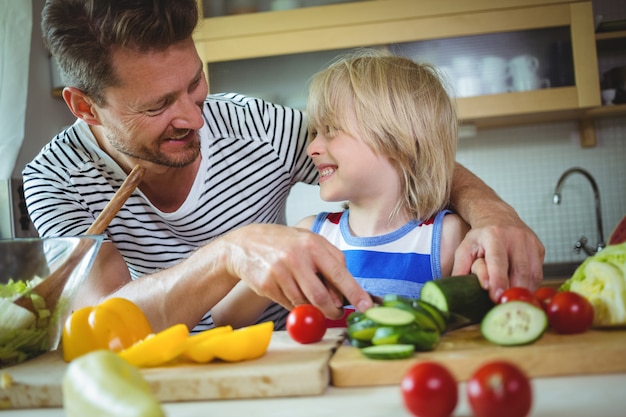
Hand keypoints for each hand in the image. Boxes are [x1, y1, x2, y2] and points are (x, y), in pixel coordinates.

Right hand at [221, 224, 372, 317]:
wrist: (245, 244)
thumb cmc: (284, 244)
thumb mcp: (309, 243)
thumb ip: (330, 263)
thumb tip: (346, 294)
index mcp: (313, 244)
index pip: (339, 273)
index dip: (354, 292)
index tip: (367, 306)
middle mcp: (297, 257)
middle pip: (321, 296)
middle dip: (333, 311)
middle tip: (337, 314)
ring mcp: (280, 271)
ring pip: (304, 303)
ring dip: (312, 308)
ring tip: (310, 299)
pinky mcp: (267, 284)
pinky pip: (288, 304)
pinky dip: (295, 305)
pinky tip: (289, 291)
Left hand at [452, 209, 544, 301]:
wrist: (498, 216)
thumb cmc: (480, 237)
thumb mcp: (465, 248)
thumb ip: (460, 267)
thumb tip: (457, 288)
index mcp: (494, 235)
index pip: (498, 261)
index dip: (498, 280)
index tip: (496, 297)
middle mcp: (516, 237)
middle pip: (520, 271)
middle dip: (513, 292)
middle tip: (503, 307)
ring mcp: (530, 242)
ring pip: (532, 274)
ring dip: (523, 292)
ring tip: (511, 302)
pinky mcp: (539, 248)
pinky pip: (538, 273)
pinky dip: (530, 286)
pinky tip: (520, 292)